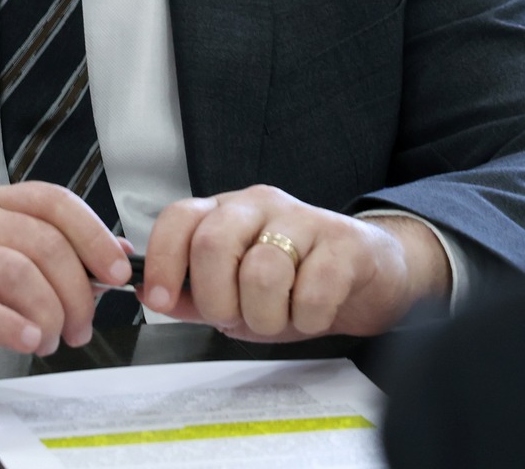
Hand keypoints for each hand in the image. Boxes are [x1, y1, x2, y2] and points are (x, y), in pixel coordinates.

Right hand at [0, 181, 133, 387]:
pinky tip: (25, 341)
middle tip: (80, 327)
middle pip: (42, 241)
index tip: (118, 271)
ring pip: (13, 270)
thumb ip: (47, 261)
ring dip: (46, 312)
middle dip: (75, 290)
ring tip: (50, 340)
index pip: (53, 201)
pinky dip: (6, 324)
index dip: (93, 234)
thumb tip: (111, 258)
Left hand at [140, 185, 448, 339]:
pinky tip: (313, 312)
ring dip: (266, 316)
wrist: (370, 272)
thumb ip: (195, 295)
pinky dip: (307, 318)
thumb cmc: (298, 281)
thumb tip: (154, 296)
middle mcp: (261, 206)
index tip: (159, 298)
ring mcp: (304, 219)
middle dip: (217, 299)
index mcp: (228, 212)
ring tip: (280, 316)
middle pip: (213, 243)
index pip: (179, 219)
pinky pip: (312, 291)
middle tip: (236, 317)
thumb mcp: (237, 292)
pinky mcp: (344, 243)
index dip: (162, 260)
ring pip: (261, 271)